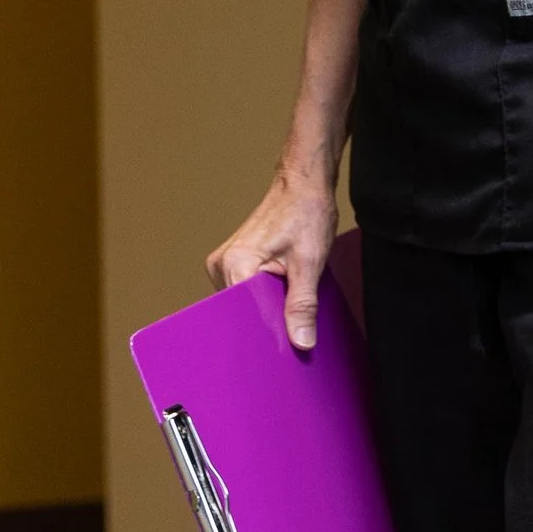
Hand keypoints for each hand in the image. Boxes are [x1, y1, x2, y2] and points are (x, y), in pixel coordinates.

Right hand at [207, 160, 337, 351]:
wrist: (304, 185)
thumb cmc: (306, 213)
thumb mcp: (309, 263)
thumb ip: (303, 305)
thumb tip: (301, 341)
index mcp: (235, 264)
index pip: (243, 315)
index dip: (266, 332)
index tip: (284, 346)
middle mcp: (222, 264)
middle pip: (242, 311)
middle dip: (268, 322)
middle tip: (293, 330)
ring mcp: (226, 263)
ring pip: (246, 303)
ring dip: (268, 309)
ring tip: (290, 307)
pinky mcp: (236, 262)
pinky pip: (248, 291)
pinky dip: (267, 297)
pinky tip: (284, 296)